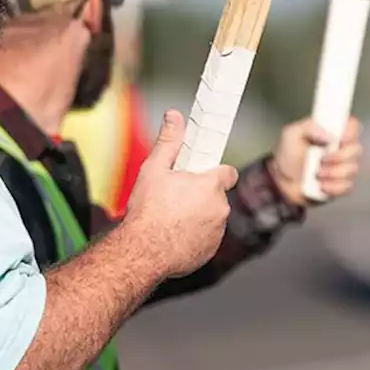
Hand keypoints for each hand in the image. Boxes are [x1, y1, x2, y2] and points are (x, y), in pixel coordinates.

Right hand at [122, 110, 237, 276]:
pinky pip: (206, 238)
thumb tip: (174, 117)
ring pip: (212, 218)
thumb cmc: (147, 211)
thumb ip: (169, 141)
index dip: (215, 172)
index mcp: (211, 185)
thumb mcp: (154, 169)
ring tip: (172, 219)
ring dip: (199, 216)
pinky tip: (174, 236)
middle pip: (216, 196)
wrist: (141, 252)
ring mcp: (217, 231)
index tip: (203, 173)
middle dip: (201, 195)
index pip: (227, 172)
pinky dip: (196, 237)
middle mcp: (220, 208)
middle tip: (177, 198)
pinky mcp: (210, 251)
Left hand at [269, 117, 362, 205]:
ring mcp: (343, 167)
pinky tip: (322, 185)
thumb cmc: (288, 155)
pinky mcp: (341, 185)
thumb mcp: (292, 134)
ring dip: (334, 173)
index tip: (341, 139)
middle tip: (321, 160)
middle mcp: (342, 148)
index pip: (353, 126)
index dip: (351, 132)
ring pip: (352, 169)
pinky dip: (334, 187)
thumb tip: (329, 135)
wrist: (281, 182)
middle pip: (356, 149)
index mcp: (332, 132)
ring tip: (317, 174)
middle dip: (339, 157)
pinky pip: (347, 185)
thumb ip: (309, 127)